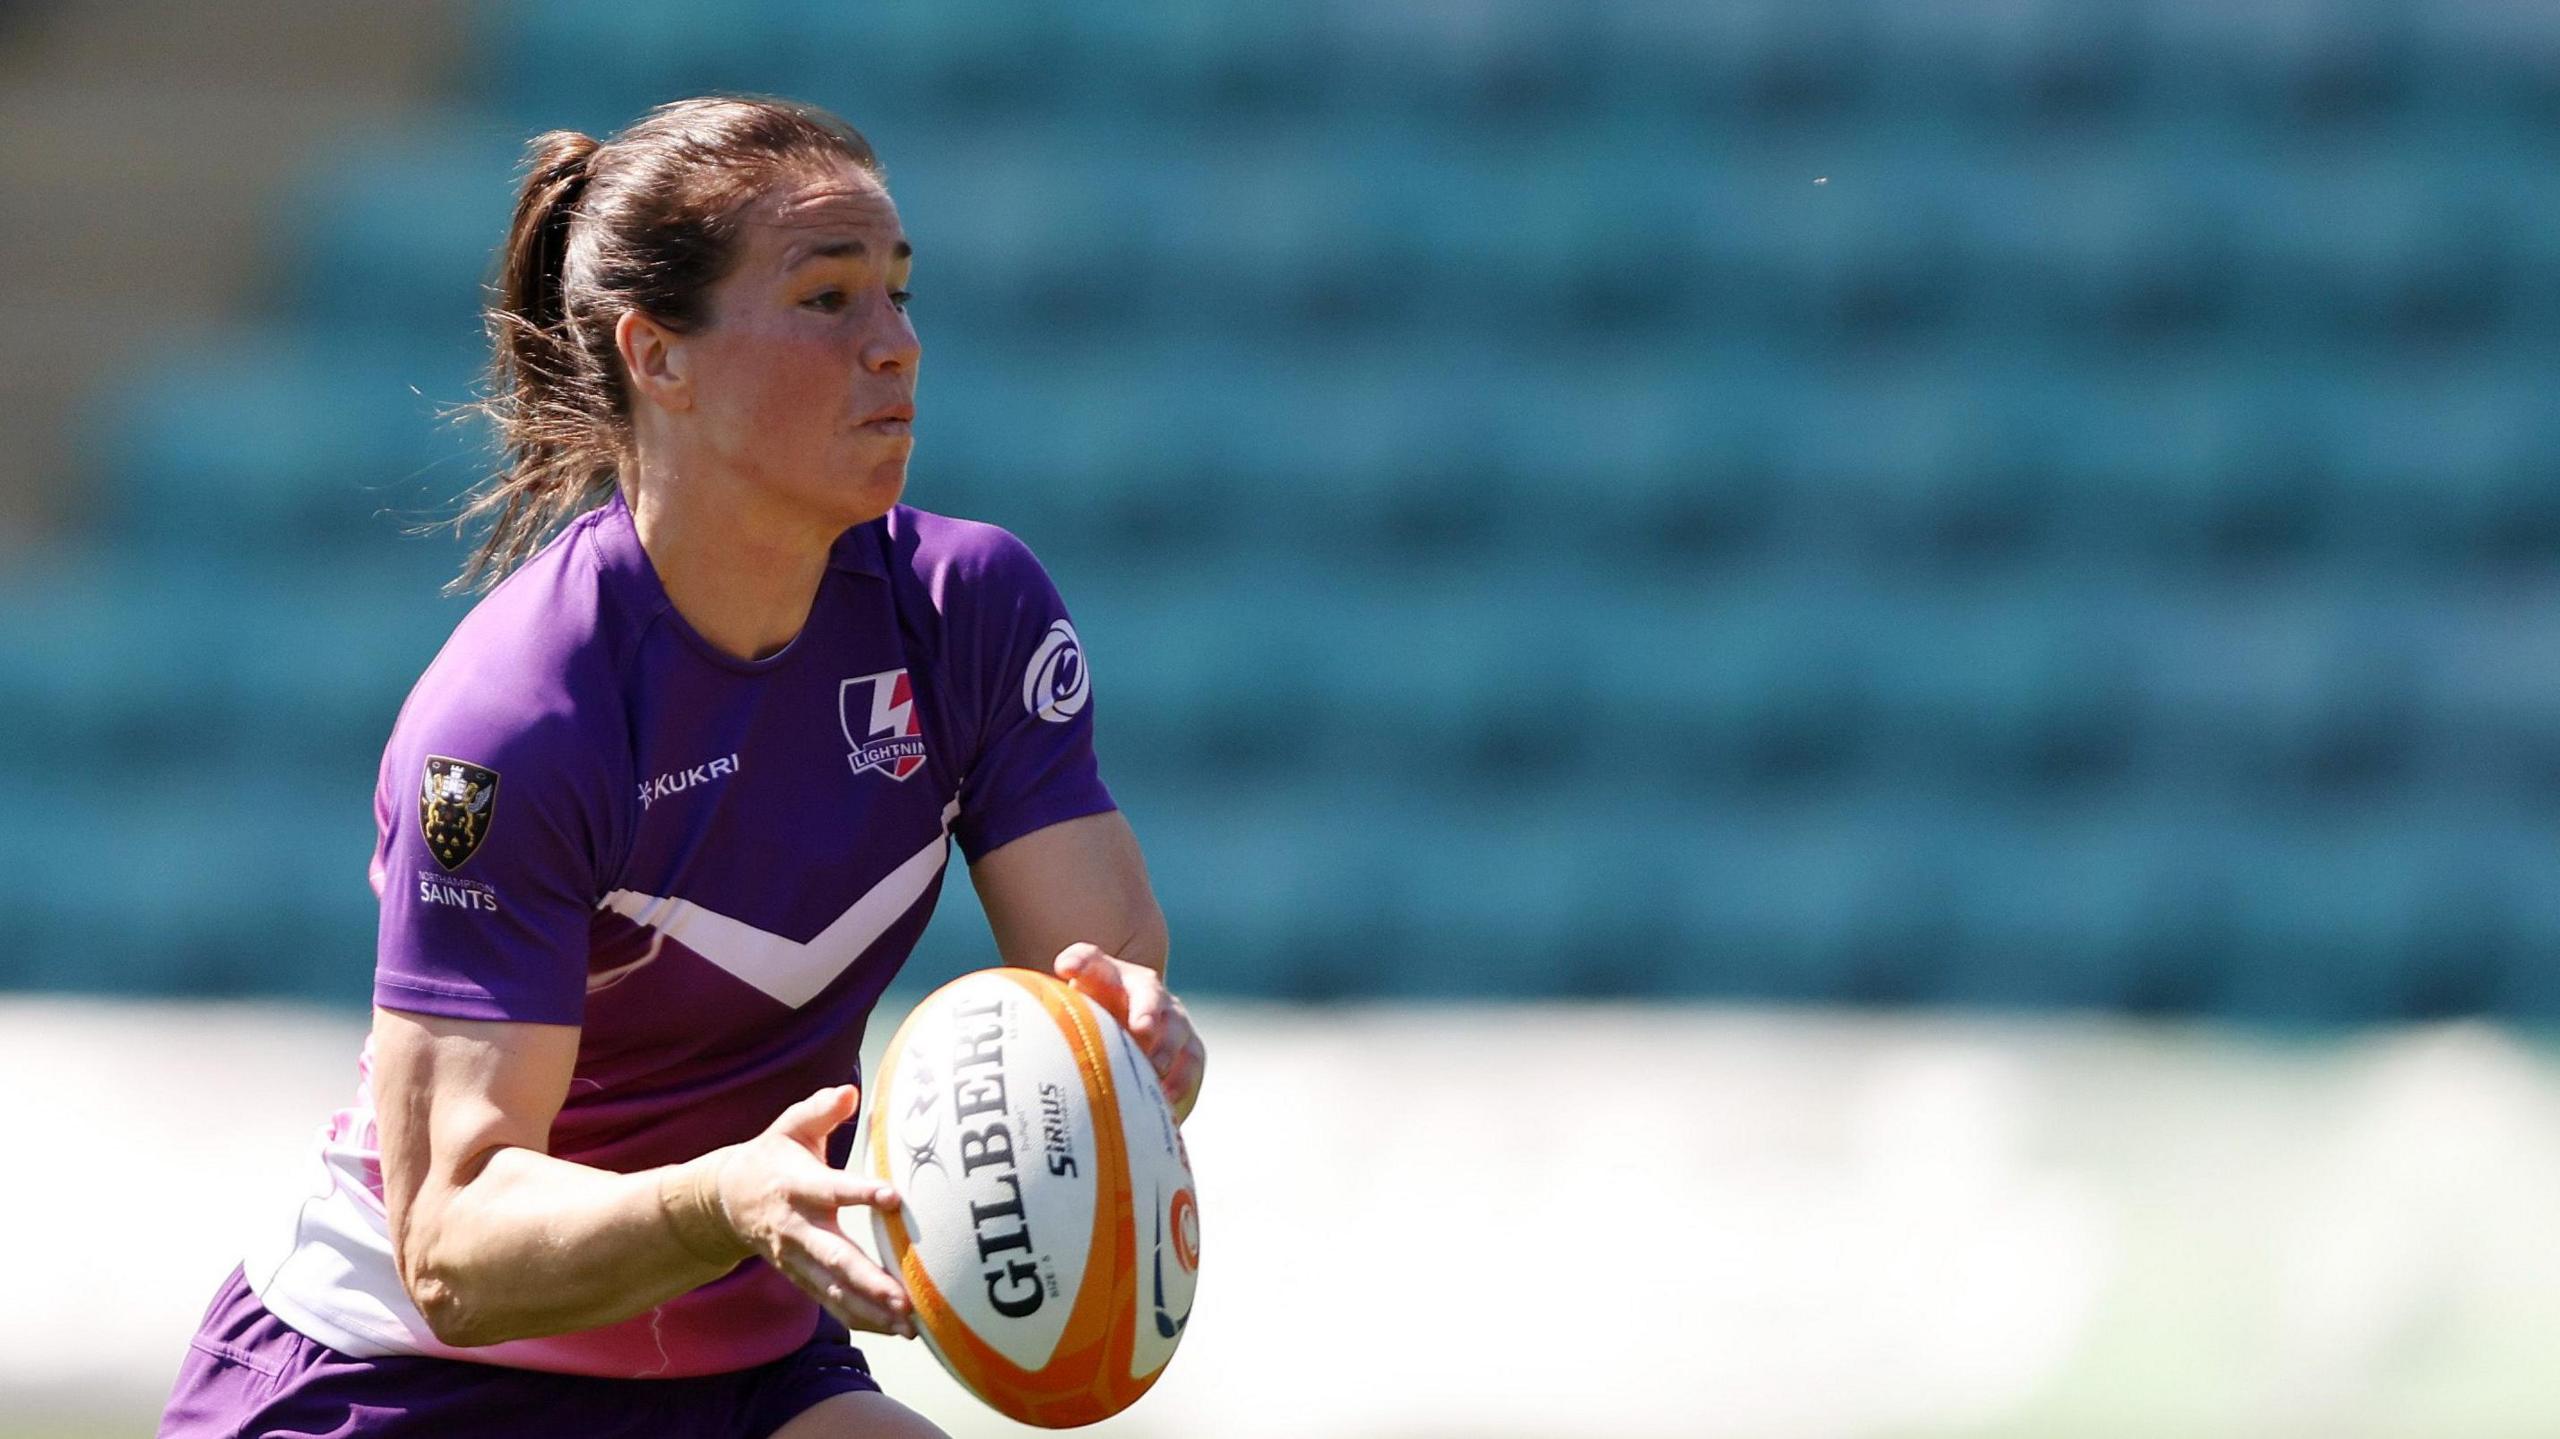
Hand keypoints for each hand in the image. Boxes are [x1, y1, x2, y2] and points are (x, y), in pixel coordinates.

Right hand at [678, 1085, 915, 1337]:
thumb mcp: (790, 1126)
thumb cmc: (772, 1157)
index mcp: (797, 1186)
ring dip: (870, 1309)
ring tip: (909, 1324)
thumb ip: (819, 1109)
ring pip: (833, 1290)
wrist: (725, 1200)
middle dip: (868, 1280)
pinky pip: (831, 1303)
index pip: (832, 1190)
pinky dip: (861, 1319)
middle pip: (834, 1257)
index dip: (861, 1194)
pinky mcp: (799, 1277)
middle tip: (904, 1297)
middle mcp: (796, 1229)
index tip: (893, 1198)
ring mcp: (796, 1259)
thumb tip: (849, 1091)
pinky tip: (894, 1331)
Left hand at [1053, 943, 1205, 1123]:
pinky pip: (1192, 1061)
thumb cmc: (1083, 1038)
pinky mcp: (1188, 1048)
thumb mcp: (1065, 1028)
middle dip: (1145, 1009)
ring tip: (1153, 1070)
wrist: (1124, 1043)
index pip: (1091, 962)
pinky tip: (1166, 1103)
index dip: (1081, 962)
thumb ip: (1046, 1032)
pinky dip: (1181, 1081)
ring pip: (1175, 1026)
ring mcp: (1170, 1018)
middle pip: (1146, 993)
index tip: (1065, 968)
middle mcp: (1142, 992)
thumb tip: (1005, 1058)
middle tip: (1140, 1030)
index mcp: (1104, 979)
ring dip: (1166, 1048)